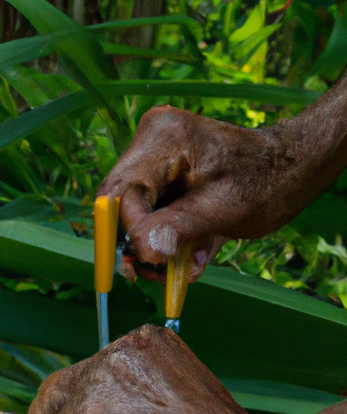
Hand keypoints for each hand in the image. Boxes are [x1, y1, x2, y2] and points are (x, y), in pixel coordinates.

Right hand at [99, 105, 321, 282]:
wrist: (293, 167)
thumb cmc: (267, 181)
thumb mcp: (223, 209)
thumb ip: (178, 227)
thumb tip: (143, 251)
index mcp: (162, 139)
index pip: (120, 193)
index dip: (125, 233)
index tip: (143, 266)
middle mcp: (151, 142)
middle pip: (121, 204)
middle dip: (142, 242)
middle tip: (162, 273)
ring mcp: (155, 156)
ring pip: (134, 213)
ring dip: (158, 244)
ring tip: (189, 264)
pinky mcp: (162, 173)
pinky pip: (150, 211)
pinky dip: (168, 236)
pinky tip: (194, 251)